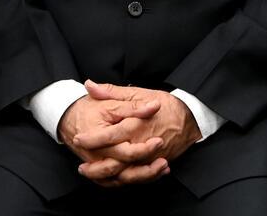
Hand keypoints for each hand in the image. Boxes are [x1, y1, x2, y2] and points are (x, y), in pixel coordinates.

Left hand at [73, 81, 200, 182]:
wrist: (189, 118)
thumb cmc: (163, 104)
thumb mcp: (136, 93)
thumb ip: (111, 91)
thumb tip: (89, 85)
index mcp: (135, 126)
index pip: (109, 136)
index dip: (92, 139)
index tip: (78, 139)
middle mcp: (142, 145)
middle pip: (116, 162)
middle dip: (97, 167)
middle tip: (81, 167)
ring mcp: (149, 158)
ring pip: (126, 174)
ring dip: (108, 177)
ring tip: (92, 175)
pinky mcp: (155, 164)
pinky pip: (138, 177)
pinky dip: (124, 180)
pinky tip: (113, 179)